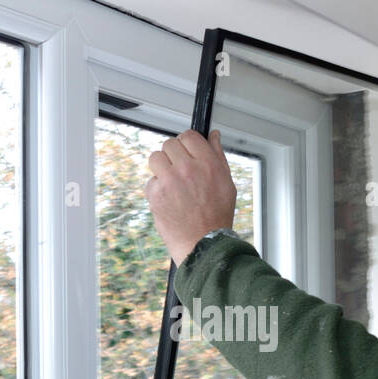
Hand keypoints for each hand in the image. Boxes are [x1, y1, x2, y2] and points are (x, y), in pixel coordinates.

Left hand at [145, 129, 236, 264]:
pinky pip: (150, 180)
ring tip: (171, 183)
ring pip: (155, 157)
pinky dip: (157, 189)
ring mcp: (170, 181)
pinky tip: (169, 199)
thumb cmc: (216, 216)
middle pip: (170, 144)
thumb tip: (213, 136)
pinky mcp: (156, 194)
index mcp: (208, 163)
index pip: (189, 135)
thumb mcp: (227, 182)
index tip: (186, 152)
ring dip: (161, 168)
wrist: (203, 243)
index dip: (187, 142)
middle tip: (179, 170)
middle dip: (173, 155)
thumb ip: (218, 155)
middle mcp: (188, 168)